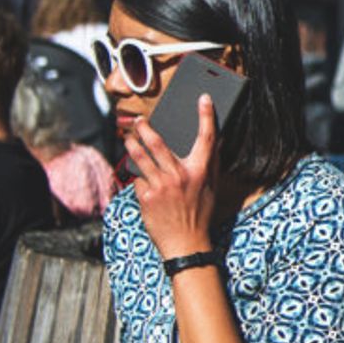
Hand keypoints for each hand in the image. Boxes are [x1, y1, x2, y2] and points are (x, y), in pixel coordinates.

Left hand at [125, 95, 216, 260]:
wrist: (186, 244)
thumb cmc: (200, 214)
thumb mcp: (212, 189)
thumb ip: (211, 165)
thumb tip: (215, 143)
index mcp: (201, 172)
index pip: (206, 138)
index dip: (207, 116)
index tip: (204, 99)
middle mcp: (180, 176)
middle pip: (159, 143)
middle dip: (146, 128)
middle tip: (138, 120)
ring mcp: (161, 186)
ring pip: (141, 157)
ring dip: (132, 145)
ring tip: (128, 139)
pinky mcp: (146, 197)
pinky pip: (138, 179)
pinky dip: (139, 178)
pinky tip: (141, 182)